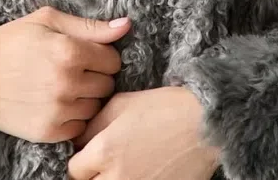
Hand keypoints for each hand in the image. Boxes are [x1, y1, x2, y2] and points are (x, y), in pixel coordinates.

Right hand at [0, 6, 131, 143]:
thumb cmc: (10, 43)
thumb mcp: (46, 20)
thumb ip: (89, 25)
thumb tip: (125, 25)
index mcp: (69, 50)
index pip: (113, 59)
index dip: (101, 54)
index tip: (84, 53)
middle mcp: (67, 82)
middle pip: (108, 84)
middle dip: (95, 75)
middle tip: (72, 69)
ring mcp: (59, 110)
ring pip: (96, 107)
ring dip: (85, 97)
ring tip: (62, 86)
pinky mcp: (49, 132)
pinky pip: (79, 128)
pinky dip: (72, 117)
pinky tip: (55, 103)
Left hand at [67, 86, 221, 179]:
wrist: (203, 124)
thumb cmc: (162, 108)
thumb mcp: (121, 104)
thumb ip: (93, 124)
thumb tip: (79, 141)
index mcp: (104, 152)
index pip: (74, 170)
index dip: (80, 158)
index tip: (89, 152)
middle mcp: (117, 178)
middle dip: (92, 174)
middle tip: (106, 160)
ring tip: (123, 165)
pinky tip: (140, 171)